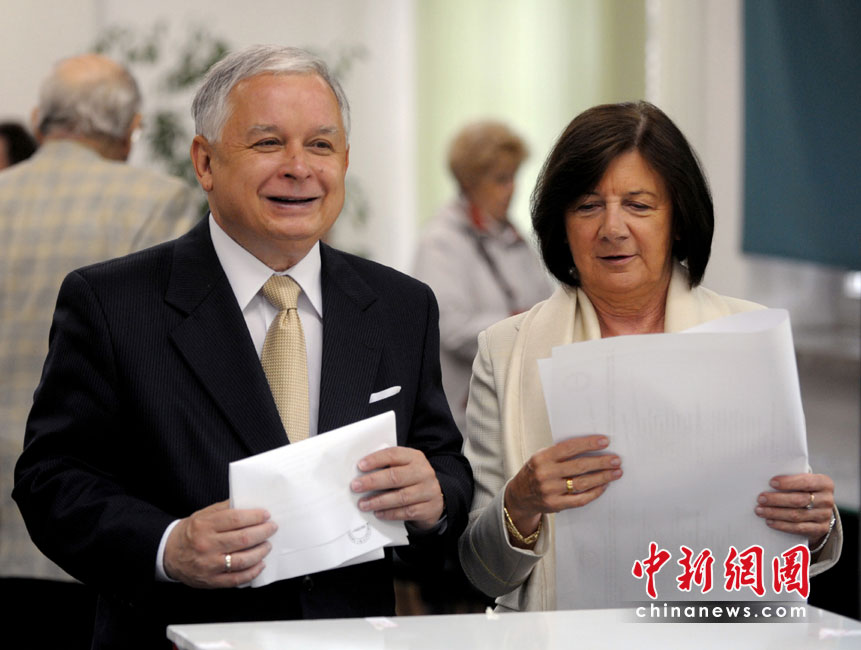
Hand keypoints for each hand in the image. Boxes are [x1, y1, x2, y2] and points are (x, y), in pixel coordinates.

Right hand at [164, 500, 276, 587]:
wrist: (169, 553)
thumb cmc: (191, 532)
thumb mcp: (203, 515)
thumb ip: (225, 508)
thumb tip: (250, 503)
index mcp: (205, 525)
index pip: (236, 519)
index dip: (255, 517)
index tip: (266, 515)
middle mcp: (207, 545)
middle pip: (243, 539)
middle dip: (263, 532)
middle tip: (272, 528)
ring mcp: (209, 565)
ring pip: (242, 560)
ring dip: (260, 552)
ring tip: (268, 545)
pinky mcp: (211, 580)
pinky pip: (236, 579)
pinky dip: (252, 572)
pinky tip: (260, 564)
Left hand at [351, 446, 443, 529]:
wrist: (435, 499)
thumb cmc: (412, 481)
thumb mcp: (404, 468)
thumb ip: (387, 467)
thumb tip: (361, 473)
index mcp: (415, 457)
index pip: (394, 455)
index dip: (376, 460)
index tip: (360, 466)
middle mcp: (423, 472)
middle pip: (396, 476)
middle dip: (373, 481)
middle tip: (356, 486)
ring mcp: (428, 491)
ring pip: (401, 497)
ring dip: (378, 501)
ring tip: (363, 504)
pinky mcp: (429, 508)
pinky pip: (407, 512)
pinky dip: (390, 513)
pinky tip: (378, 513)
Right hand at [504, 435, 621, 544]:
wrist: (519, 495)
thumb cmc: (535, 472)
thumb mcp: (541, 458)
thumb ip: (560, 453)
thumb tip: (591, 447)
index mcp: (542, 458)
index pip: (569, 447)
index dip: (588, 444)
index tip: (604, 441)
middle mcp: (545, 474)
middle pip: (579, 466)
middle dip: (601, 462)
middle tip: (616, 460)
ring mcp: (550, 490)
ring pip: (582, 483)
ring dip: (602, 477)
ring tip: (615, 472)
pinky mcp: (555, 504)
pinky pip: (580, 499)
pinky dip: (594, 492)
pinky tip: (603, 486)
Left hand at [755, 473, 834, 543]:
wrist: (818, 509)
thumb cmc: (802, 489)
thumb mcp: (801, 480)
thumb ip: (789, 477)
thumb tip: (763, 477)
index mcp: (824, 483)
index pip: (805, 482)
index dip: (788, 483)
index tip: (771, 482)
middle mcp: (827, 499)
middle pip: (798, 500)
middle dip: (776, 499)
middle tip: (760, 499)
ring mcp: (825, 515)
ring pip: (796, 515)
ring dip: (775, 513)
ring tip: (759, 510)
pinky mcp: (821, 529)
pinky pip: (799, 528)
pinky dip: (782, 525)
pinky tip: (769, 521)